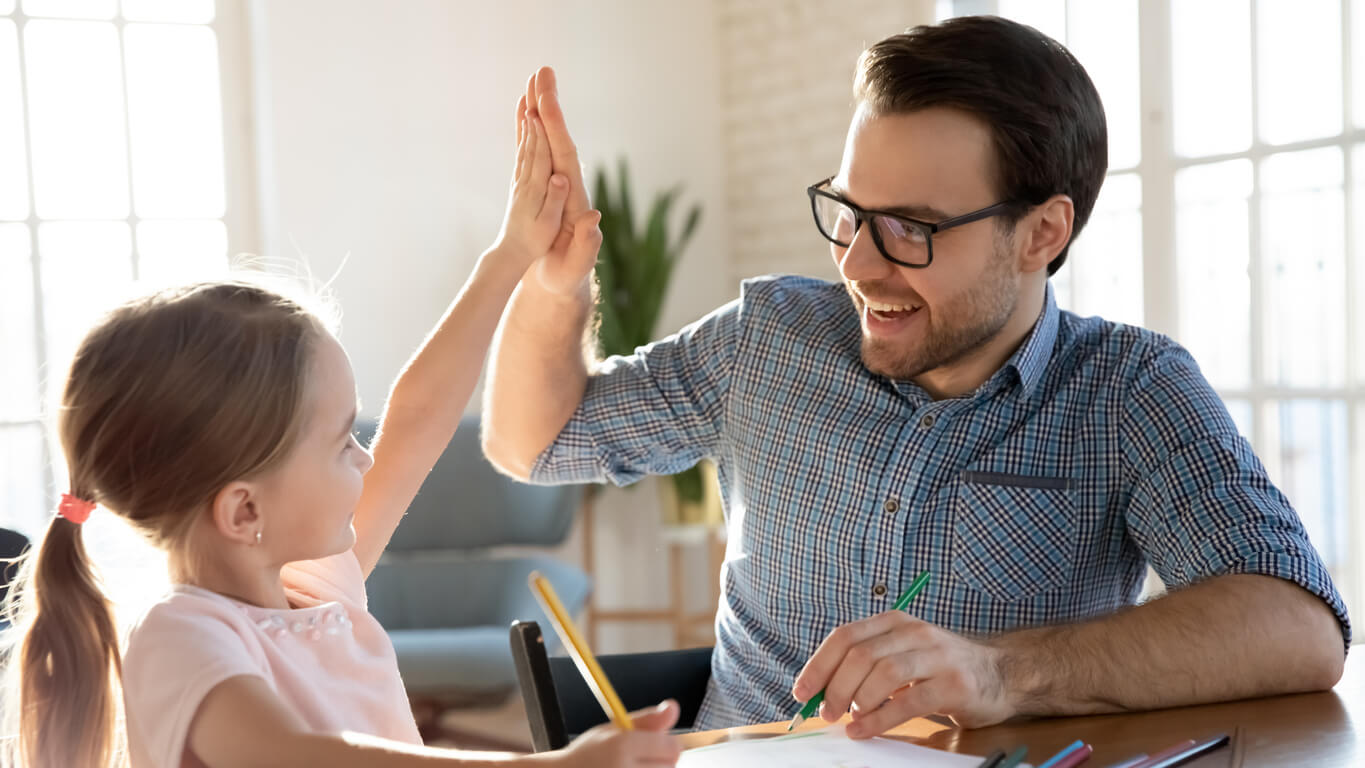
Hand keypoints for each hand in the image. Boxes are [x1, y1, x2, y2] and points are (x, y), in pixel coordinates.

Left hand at [488, 106, 571, 271]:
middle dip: (533, 113)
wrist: (512, 252)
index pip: (541, 154)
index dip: (542, 130)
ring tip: (527, 93)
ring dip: (526, 117)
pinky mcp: (521, 180)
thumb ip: (554, 200)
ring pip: (525, 142)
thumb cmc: (535, 241)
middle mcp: (526, 179)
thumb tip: (560, 177)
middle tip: (534, 87)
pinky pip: (522, 150)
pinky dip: (523, 131)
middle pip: (531, 140)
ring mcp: (521, 178)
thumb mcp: (547, 225)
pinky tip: (524, 118)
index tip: (541, 107)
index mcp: (536, 189)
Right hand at [519, 66, 600, 295]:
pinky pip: (541, 151)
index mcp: (574, 197)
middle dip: (550, 104)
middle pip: (559, 137)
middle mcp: (569, 185)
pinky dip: (533, 130)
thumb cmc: (568, 276)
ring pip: (550, 139)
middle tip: (542, 70)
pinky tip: (527, 111)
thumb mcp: (577, 264)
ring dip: (542, 109)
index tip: (545, 99)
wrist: (564, 282)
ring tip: (534, 79)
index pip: (565, 155)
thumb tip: (595, 218)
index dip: (556, 128)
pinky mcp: (550, 186)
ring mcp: (560, 184)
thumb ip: (587, 244)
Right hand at [549, 700, 681, 766]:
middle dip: (660, 761)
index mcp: (622, 746)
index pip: (672, 747)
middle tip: (639, 759)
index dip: (667, 744)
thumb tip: (673, 707)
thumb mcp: (615, 728)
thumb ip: (648, 719)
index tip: (656, 743)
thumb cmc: (590, 753)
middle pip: (670, 766)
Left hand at [791, 611, 1011, 737]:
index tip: (802, 691)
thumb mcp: (903, 653)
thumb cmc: (942, 667)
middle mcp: (914, 632)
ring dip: (856, 701)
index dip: (819, 664)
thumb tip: (822, 692)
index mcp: (895, 622)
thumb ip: (868, 666)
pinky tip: (865, 729)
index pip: (845, 636)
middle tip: (826, 712)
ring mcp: (936, 656)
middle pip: (860, 655)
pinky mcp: (953, 684)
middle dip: (835, 687)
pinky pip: (908, 702)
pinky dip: (880, 719)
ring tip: (848, 720)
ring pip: (883, 674)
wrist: (1001, 674)